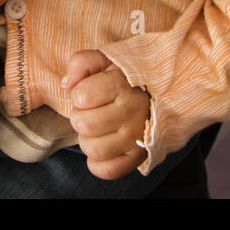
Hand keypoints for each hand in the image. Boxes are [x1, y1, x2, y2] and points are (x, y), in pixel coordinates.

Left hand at [62, 50, 150, 179]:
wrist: (162, 91)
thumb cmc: (127, 76)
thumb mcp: (105, 59)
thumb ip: (81, 63)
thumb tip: (67, 84)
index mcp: (123, 84)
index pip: (81, 96)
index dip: (79, 94)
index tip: (91, 91)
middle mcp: (133, 111)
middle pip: (83, 124)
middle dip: (81, 116)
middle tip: (93, 111)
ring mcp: (137, 136)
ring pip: (93, 148)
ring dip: (88, 139)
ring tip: (98, 128)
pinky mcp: (139, 156)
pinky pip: (109, 170)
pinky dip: (99, 163)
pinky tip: (103, 145)